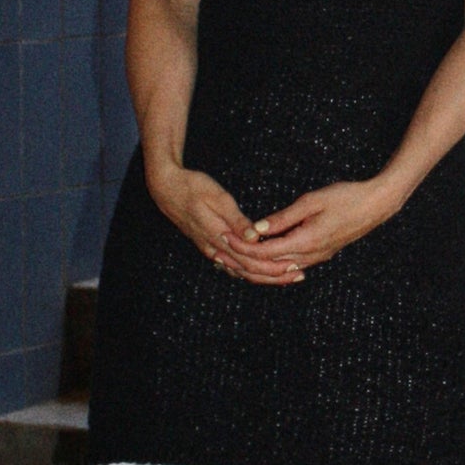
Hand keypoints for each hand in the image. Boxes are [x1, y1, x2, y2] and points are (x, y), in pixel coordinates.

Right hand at [145, 163, 304, 285]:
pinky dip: (248, 271)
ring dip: (263, 276)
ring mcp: (210, 250)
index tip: (293, 266)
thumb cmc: (193, 187)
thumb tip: (254, 237)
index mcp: (219, 237)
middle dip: (274, 275)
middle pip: (248, 271)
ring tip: (285, 276)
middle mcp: (214, 249)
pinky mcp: (209, 246)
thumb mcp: (217, 198)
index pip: (250, 261)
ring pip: (240, 271)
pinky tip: (260, 271)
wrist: (166, 188)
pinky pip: (231, 266)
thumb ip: (236, 220)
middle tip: (298, 275)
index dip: (273, 266)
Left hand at [237, 178, 399, 273]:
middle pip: (269, 266)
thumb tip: (256, 229)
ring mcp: (318, 257)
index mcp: (307, 241)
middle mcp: (311, 255)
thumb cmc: (346, 197)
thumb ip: (282, 217)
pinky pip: (292, 264)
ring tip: (236, 254)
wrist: (377, 205)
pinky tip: (263, 255)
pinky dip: (274, 262)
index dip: (243, 247)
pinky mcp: (322, 253)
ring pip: (280, 268)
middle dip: (244, 259)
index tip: (225, 236)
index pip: (265, 252)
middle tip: (223, 249)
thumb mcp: (311, 201)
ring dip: (257, 263)